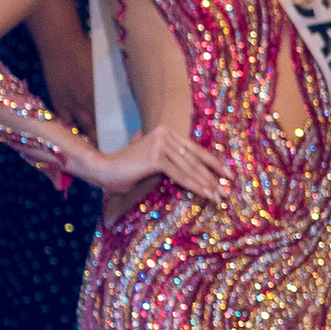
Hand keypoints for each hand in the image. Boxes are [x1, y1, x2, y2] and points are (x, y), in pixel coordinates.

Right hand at [76, 123, 229, 210]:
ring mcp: (160, 143)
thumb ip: (172, 162)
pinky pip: (180, 175)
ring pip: (190, 168)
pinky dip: (195, 186)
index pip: (195, 150)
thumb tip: (196, 173)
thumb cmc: (126, 170)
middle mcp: (165, 134)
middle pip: (195, 159)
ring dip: (207, 184)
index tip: (228, 174)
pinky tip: (207, 194)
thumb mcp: (154, 163)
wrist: (101, 170)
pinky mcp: (156, 157)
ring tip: (220, 196)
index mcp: (166, 132)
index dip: (213, 163)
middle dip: (213, 176)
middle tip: (228, 190)